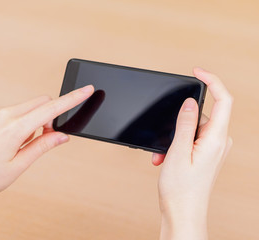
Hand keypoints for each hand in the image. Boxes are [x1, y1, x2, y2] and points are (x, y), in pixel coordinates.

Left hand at [0, 85, 93, 215]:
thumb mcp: (18, 166)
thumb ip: (42, 146)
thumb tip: (61, 136)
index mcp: (14, 129)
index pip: (51, 109)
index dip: (72, 99)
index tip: (86, 90)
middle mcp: (3, 115)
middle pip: (40, 102)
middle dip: (50, 115)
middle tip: (44, 136)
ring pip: (27, 107)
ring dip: (33, 120)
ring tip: (21, 143)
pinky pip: (12, 110)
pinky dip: (19, 120)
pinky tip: (8, 139)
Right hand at [152, 68, 232, 239]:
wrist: (183, 212)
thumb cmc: (181, 188)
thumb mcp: (178, 151)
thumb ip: (185, 124)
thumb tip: (190, 102)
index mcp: (216, 139)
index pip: (223, 100)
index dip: (212, 81)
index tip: (196, 72)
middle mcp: (218, 142)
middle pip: (200, 115)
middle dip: (178, 123)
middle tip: (164, 140)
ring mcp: (213, 148)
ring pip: (192, 129)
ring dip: (174, 138)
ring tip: (164, 156)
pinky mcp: (206, 153)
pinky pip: (191, 139)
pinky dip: (176, 145)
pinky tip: (167, 159)